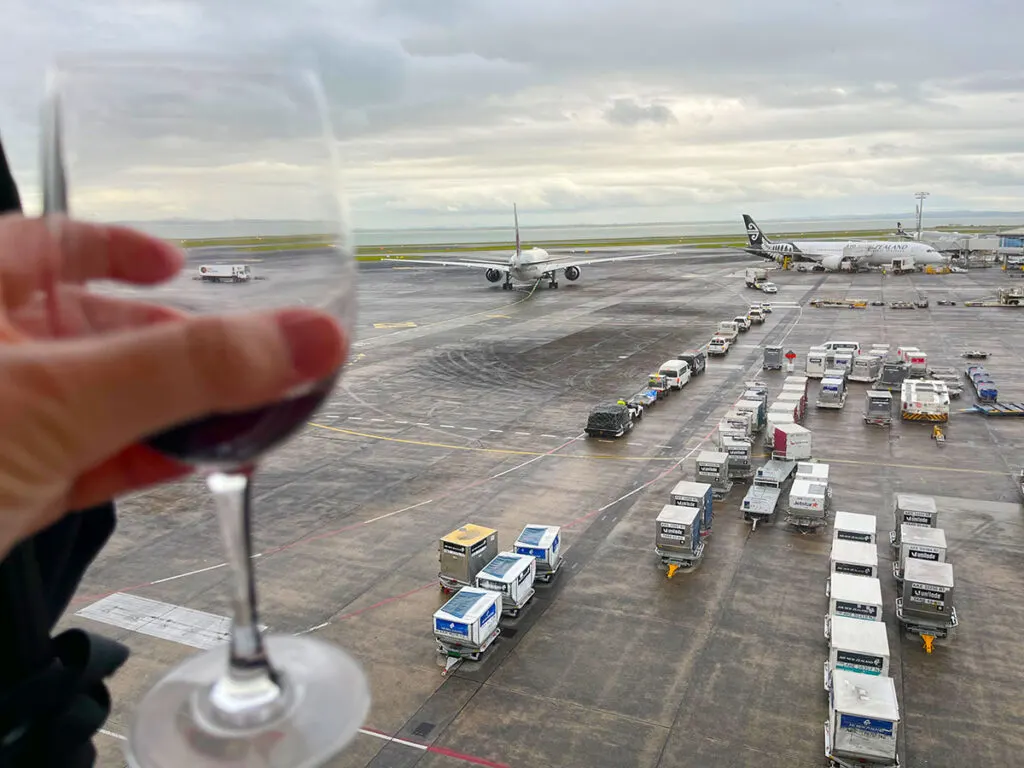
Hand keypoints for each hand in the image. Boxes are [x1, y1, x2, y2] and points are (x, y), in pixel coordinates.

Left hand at [0, 214, 346, 556]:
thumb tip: (310, 338)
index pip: (47, 243)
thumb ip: (191, 367)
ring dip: (172, 409)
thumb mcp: (57, 398)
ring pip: (97, 402)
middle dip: (171, 343)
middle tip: (247, 355)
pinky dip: (146, 461)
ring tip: (243, 411)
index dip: (120, 248)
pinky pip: (89, 464)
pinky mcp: (8, 492)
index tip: (179, 262)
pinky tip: (199, 459)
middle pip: (90, 329)